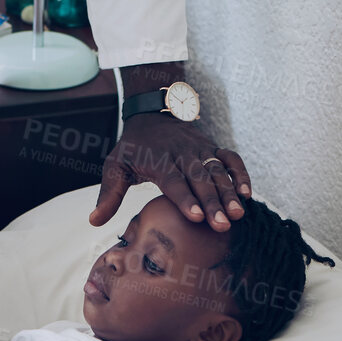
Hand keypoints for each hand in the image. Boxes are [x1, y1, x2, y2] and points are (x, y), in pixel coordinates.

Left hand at [89, 116, 251, 232]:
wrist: (152, 115)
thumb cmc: (132, 147)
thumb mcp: (115, 165)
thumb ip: (108, 194)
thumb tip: (94, 221)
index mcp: (157, 158)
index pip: (173, 180)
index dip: (184, 198)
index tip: (195, 217)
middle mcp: (181, 152)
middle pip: (199, 178)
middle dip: (212, 202)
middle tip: (222, 225)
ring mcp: (199, 149)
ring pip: (217, 170)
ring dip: (229, 192)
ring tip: (238, 214)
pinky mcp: (212, 148)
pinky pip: (230, 158)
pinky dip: (240, 173)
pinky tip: (247, 194)